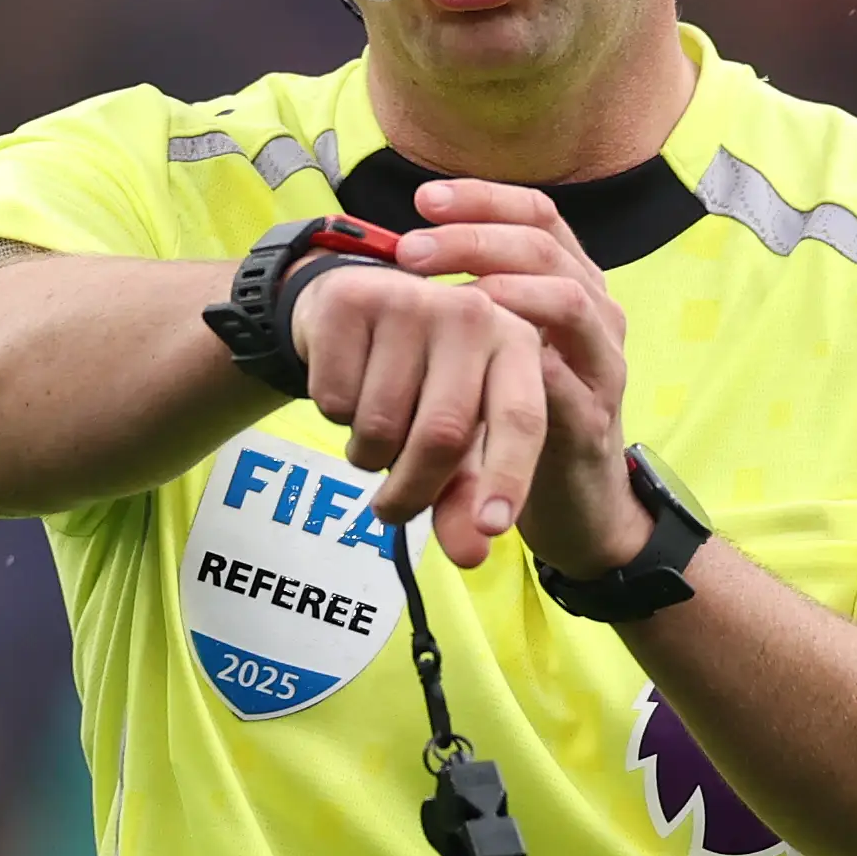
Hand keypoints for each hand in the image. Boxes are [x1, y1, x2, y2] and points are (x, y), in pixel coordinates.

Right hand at [287, 261, 547, 569]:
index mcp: (517, 343)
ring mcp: (409, 300)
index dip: (509, 476)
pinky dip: (334, 416)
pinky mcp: (350, 301)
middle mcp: (472, 311)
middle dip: (412, 490)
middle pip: (443, 434)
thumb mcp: (456, 441)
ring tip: (373, 433)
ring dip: (367, 454)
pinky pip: (335, 398)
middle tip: (392, 509)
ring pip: (380, 423)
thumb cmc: (420, 381)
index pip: (522, 418)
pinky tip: (347, 387)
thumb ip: (465, 499)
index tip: (492, 529)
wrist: (353, 308)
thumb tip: (472, 556)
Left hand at [390, 180, 651, 579]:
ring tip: (442, 298)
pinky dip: (517, 363)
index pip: (538, 216)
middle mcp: (598, 316)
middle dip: (475, 240)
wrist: (581, 511)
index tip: (424, 200)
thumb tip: (405, 247)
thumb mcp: (503, 349)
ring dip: (502, 290)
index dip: (483, 200)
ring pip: (569, 301)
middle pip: (546, 248)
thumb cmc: (525, 418)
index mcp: (574, 286)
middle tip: (411, 250)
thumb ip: (475, 301)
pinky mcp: (591, 424)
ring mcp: (602, 368)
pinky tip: (472, 363)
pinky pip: (563, 380)